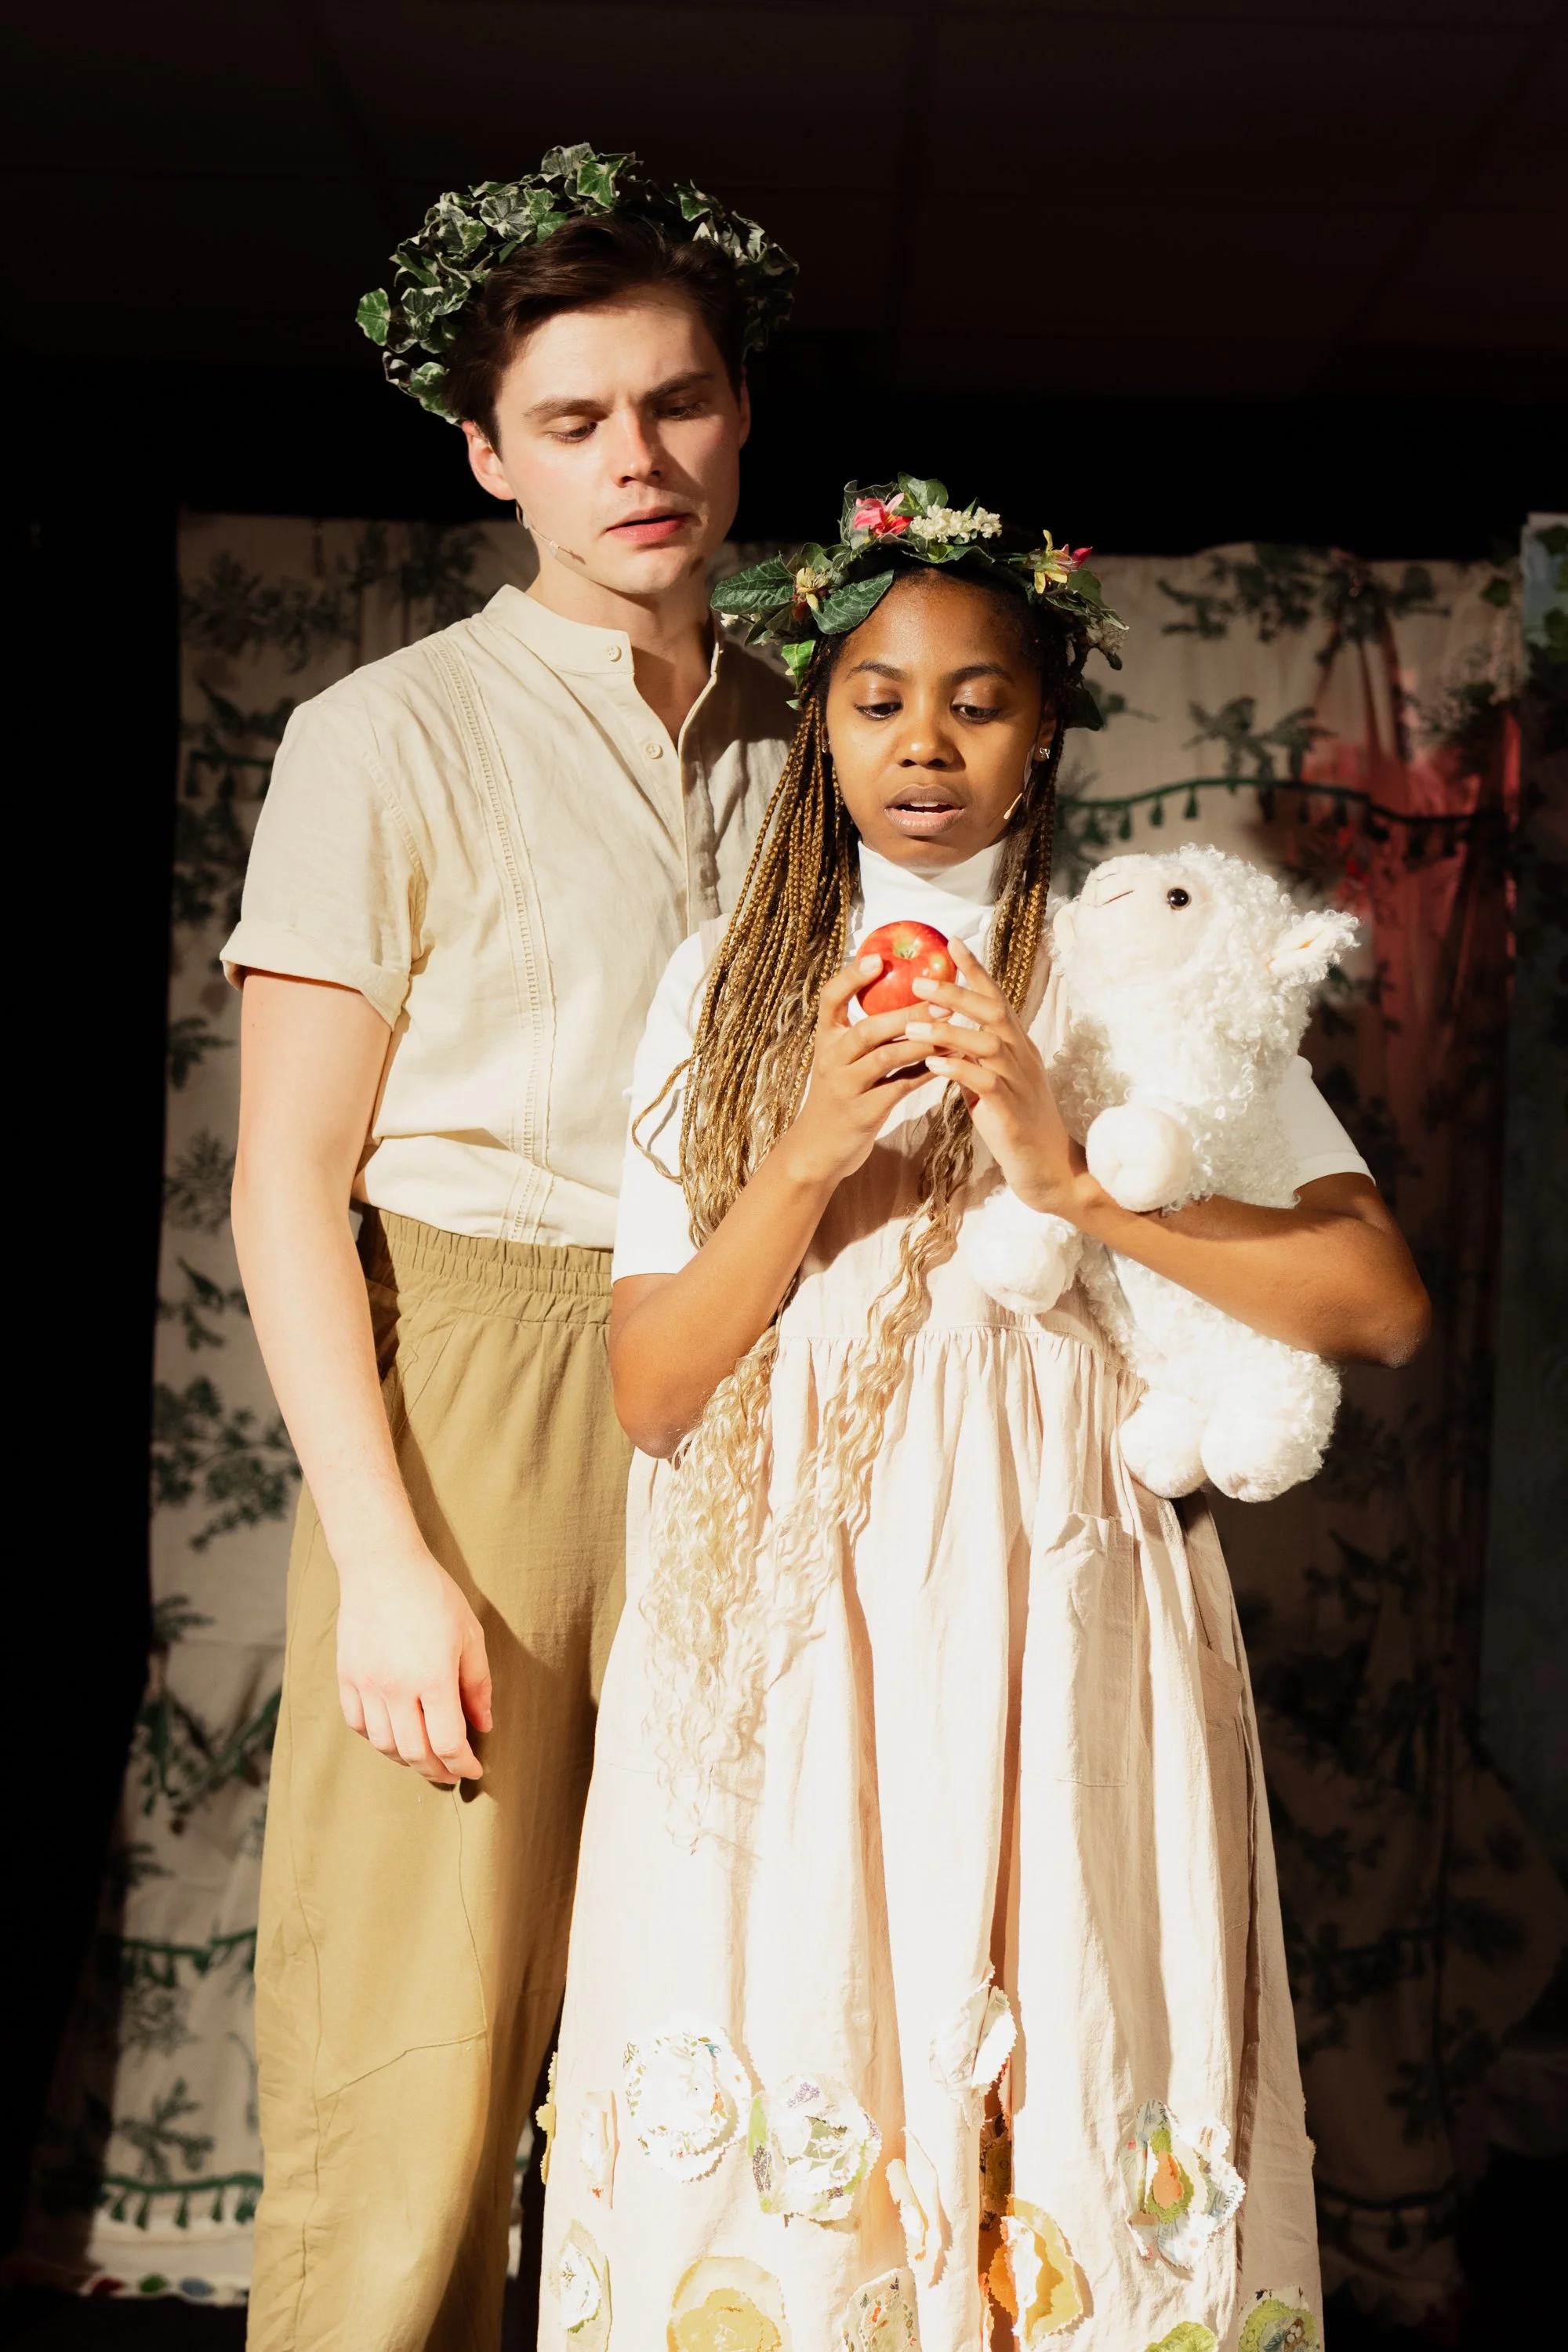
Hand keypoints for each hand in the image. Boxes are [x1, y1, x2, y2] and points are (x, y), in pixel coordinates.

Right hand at [335, 1545, 493, 1785]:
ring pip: (384, 1744)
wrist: (382, 1565)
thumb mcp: (470, 1635)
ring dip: (407, 1759)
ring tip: (425, 1757)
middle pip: (415, 1752)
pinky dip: (377, 1739)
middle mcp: (396, 1687)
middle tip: (451, 1773)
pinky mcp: (346, 1676)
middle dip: (437, 1771)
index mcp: (433, 1677)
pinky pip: (358, 1724)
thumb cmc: (433, 1595)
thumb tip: (481, 1725)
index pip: (448, 1742)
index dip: (463, 1764)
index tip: (473, 1769)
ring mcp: (366, 1683)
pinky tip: (393, 1734)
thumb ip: (477, 1685)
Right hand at [775, 956, 937, 1190]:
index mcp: (825, 1040)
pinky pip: (899, 1087)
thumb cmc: (838, 1097)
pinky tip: (948, 1062)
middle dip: (907, 1012)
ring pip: (886, 1057)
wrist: (817, 1150)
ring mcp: (845, 1087)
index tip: (877, 960)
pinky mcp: (862, 1113)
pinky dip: (926, 1072)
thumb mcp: (839, 1061)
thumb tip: (905, 996)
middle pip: (868, 1028)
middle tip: (942, 998)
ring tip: (952, 1029)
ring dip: (922, 1041)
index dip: (851, 978)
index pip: (830, 999)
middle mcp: (831, 1060)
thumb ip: (863, 1034)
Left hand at [906, 938, 1097, 1219]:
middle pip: (993, 1012)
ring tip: (912, 1024)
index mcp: (1019, 1046)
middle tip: (920, 981)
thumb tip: (946, 1036)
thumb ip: (976, 1058)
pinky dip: (958, 1070)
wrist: (1048, 1169)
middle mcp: (1023, 1057)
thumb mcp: (995, 1083)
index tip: (951, 944)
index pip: (998, 998)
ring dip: (949, 1031)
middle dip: (957, 993)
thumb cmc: (1017, 1124)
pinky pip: (984, 1083)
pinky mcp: (1011, 1112)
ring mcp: (1020, 1083)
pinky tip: (933, 1065)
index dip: (976, 971)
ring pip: (986, 1044)